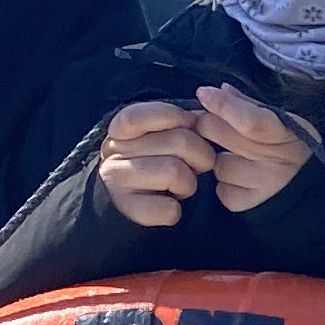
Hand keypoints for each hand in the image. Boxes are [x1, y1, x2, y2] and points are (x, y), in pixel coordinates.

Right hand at [97, 98, 215, 226]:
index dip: (176, 117)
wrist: (122, 201)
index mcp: (123, 126)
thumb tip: (209, 117)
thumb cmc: (153, 161)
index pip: (147, 113)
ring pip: (176, 172)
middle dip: (201, 156)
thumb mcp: (161, 134)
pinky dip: (175, 211)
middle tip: (193, 166)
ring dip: (189, 184)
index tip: (188, 128)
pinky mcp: (126, 208)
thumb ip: (182, 121)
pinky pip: (169, 209)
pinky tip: (165, 204)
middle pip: (181, 141)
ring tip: (177, 186)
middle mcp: (114, 149)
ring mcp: (116, 179)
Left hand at [193, 84, 315, 215]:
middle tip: (220, 127)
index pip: (249, 120)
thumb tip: (220, 90)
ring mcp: (261, 187)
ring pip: (216, 162)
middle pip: (218, 134)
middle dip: (211, 125)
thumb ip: (252, 106)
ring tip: (244, 161)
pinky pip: (220, 187)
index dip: (223, 106)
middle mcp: (276, 164)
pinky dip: (226, 182)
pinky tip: (244, 181)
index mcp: (289, 134)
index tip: (204, 93)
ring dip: (221, 159)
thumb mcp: (288, 123)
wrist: (321, 193)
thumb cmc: (301, 151)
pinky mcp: (246, 205)